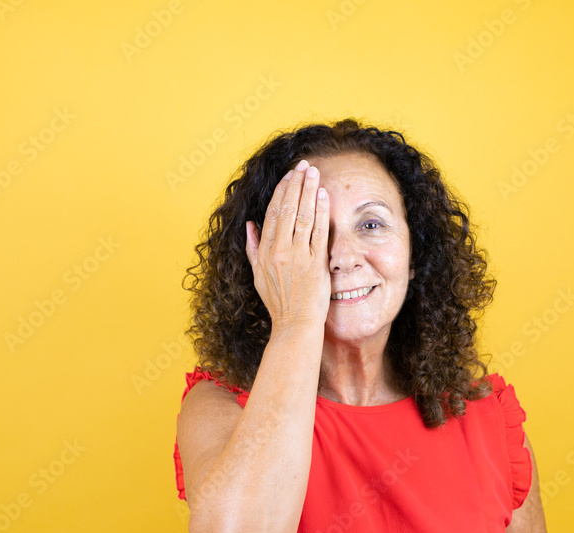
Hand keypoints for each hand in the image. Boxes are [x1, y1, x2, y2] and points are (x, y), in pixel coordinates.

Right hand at [245, 159, 330, 333]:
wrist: (295, 325)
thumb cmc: (279, 303)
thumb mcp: (258, 275)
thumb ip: (253, 248)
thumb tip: (250, 225)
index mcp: (264, 252)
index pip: (272, 214)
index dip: (281, 192)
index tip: (289, 176)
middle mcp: (279, 251)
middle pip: (287, 209)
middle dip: (296, 184)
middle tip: (304, 165)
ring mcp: (297, 256)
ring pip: (303, 215)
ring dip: (308, 190)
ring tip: (314, 173)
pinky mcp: (315, 263)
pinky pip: (318, 231)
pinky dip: (320, 211)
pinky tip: (323, 195)